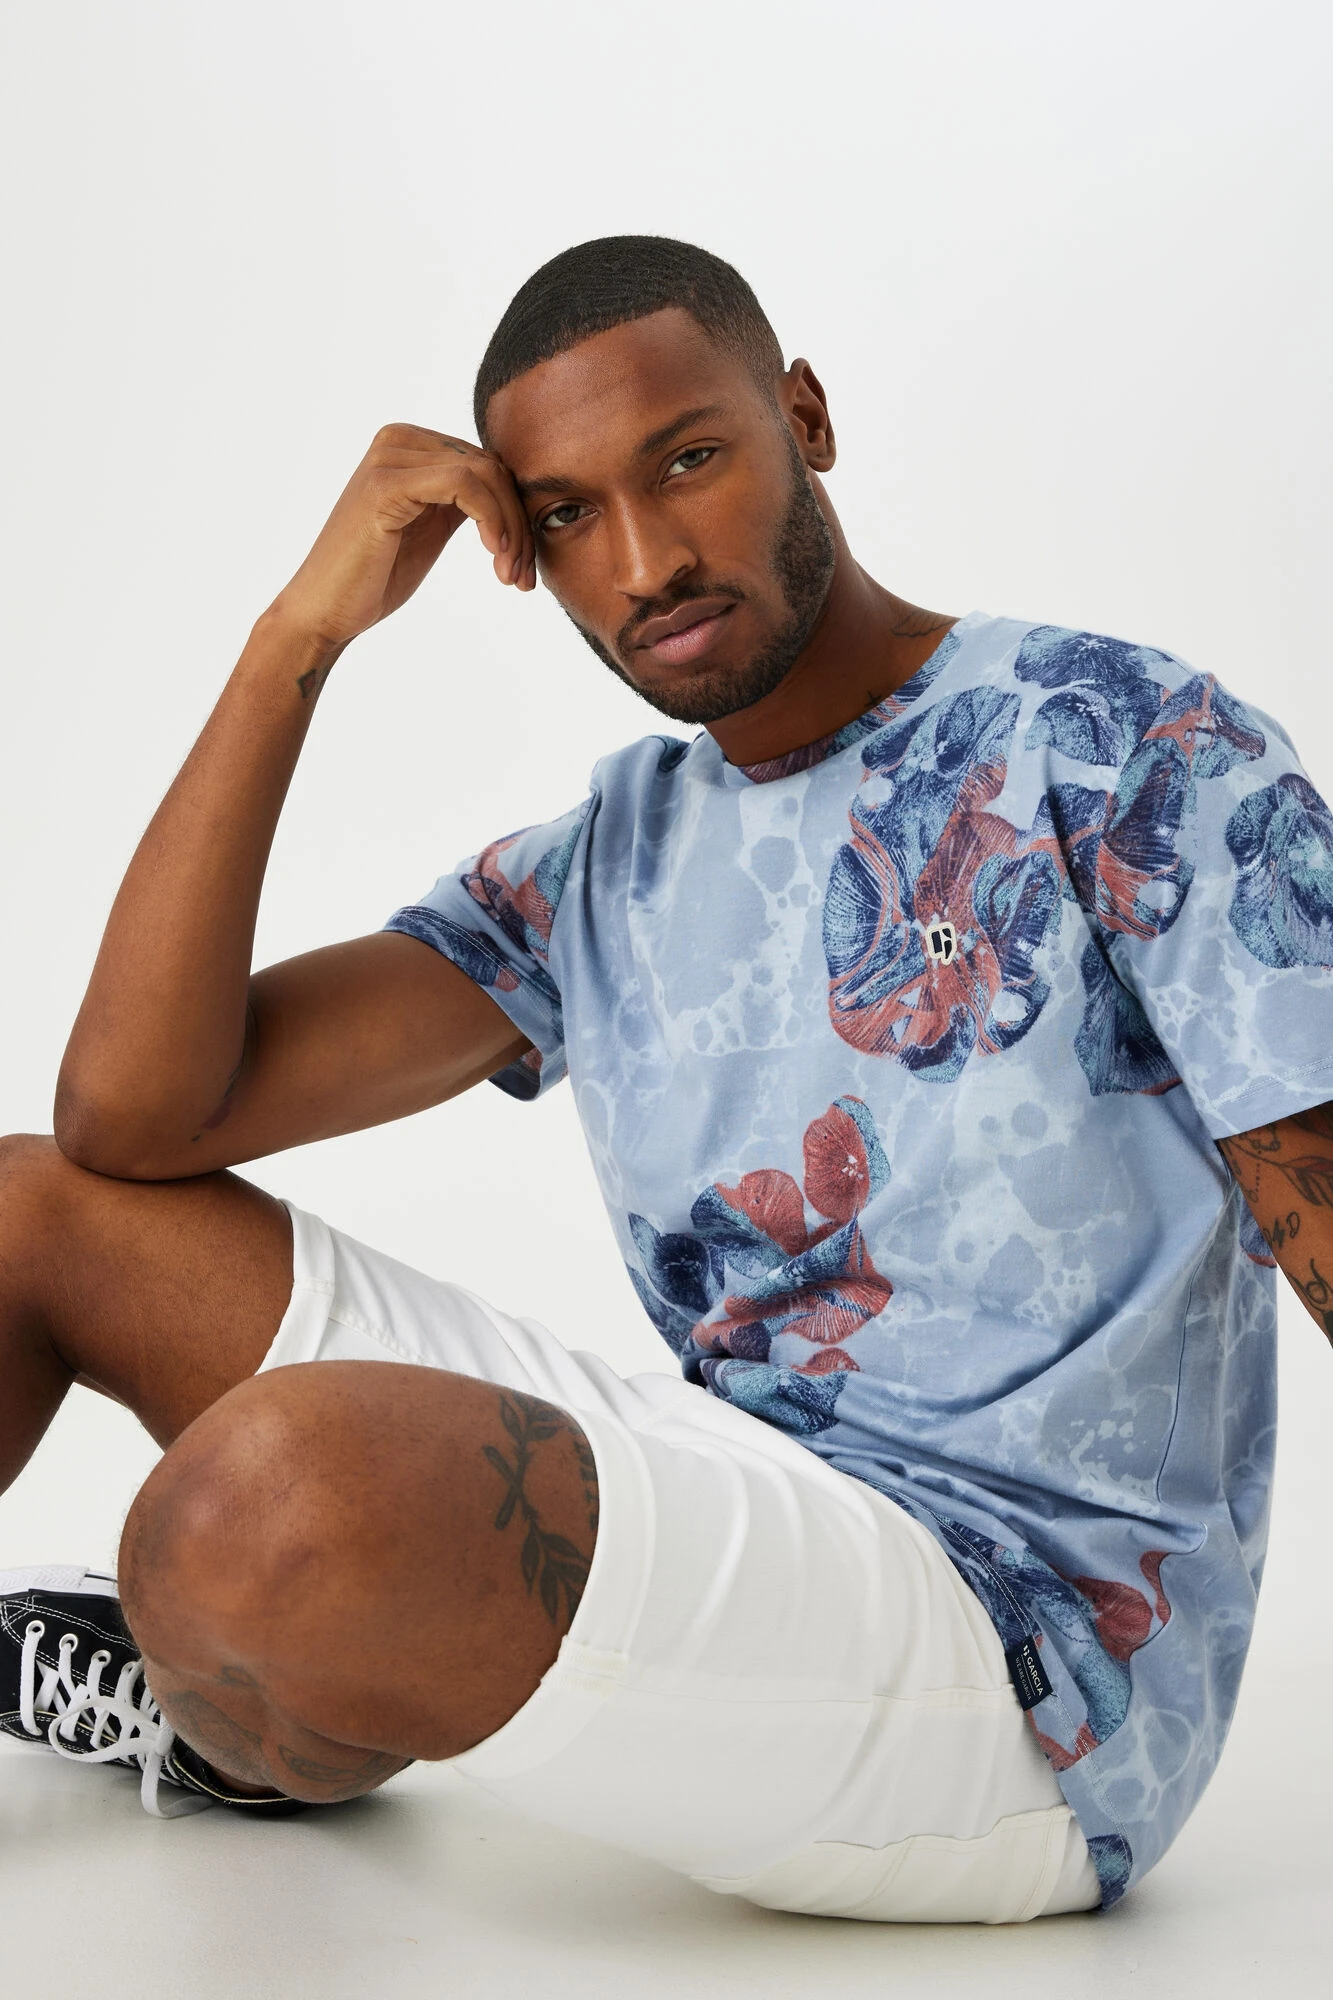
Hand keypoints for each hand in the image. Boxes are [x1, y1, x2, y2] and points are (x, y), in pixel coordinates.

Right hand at [268, 423, 535, 649]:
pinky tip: (494, 555)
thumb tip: (512, 492)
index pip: (487, 464)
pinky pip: (463, 484)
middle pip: (491, 467)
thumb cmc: (375, 576)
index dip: (517, 513)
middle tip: (524, 577)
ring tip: (511, 575)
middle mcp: (397, 440)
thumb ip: (462, 501)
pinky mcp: (385, 484)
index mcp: (408, 446)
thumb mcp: (430, 528)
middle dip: (519, 524)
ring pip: (485, 474)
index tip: (525, 566)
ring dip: (511, 529)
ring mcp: (388, 458)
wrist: (326, 610)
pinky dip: (491, 519)